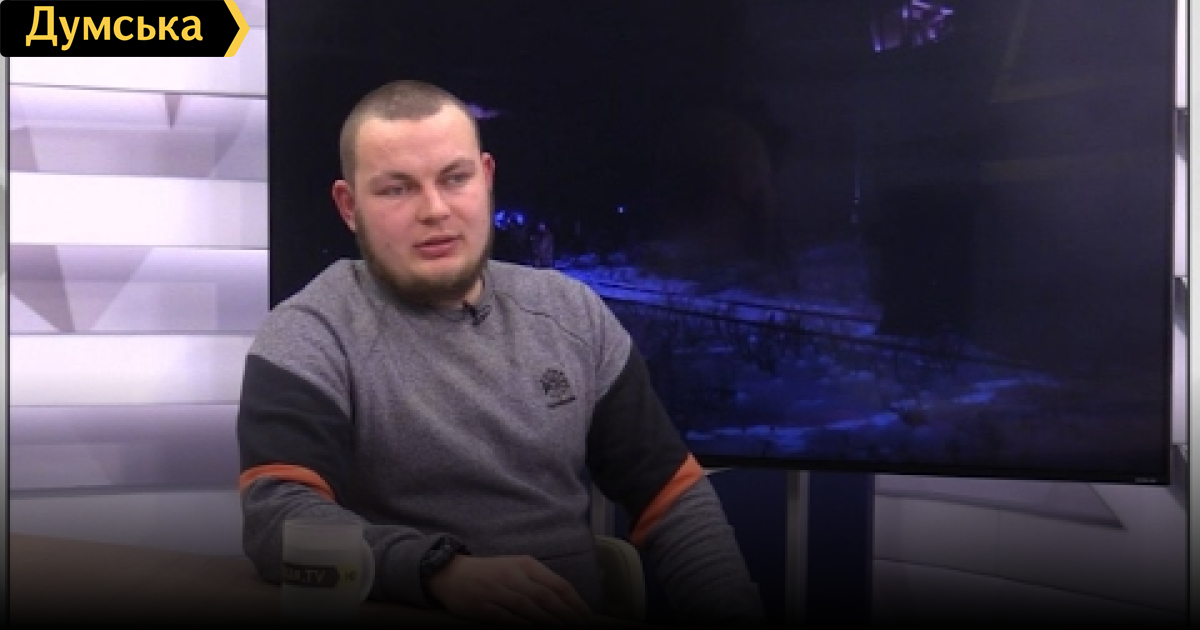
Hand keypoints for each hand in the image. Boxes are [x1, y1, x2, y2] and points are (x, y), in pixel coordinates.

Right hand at [428, 554, 594, 625]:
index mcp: (527, 565)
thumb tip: (566, 602)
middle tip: (583, 628)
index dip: (576, 603)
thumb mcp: (517, 569)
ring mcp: (498, 591)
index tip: (589, 618)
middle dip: (568, 615)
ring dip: (550, 622)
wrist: (451, 573)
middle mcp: (514, 576)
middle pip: (547, 597)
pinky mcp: (483, 605)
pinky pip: (507, 618)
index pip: (558, 585)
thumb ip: (540, 582)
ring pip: (530, 607)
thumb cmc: (491, 573)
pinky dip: (522, 625)